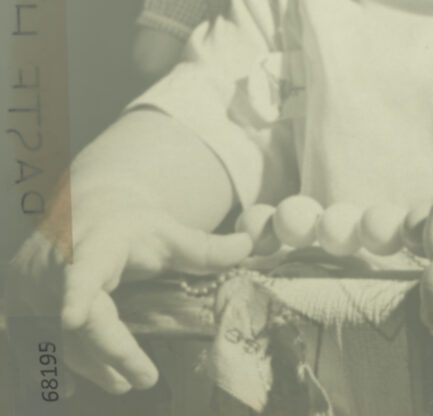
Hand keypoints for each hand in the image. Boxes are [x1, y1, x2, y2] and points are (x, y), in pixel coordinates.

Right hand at [9, 199, 251, 394]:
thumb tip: (251, 245)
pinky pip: (36, 345)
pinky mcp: (17, 305)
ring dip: (90, 364)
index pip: (81, 270)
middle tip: (143, 378)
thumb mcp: (168, 231)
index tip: (71, 314)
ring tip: (127, 381)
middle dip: (109, 352)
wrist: (87, 209)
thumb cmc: (129, 223)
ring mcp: (28, 287)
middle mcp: (51, 265)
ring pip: (56, 340)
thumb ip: (205, 247)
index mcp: (90, 243)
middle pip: (77, 321)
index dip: (76, 293)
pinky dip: (60, 363)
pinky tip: (79, 382)